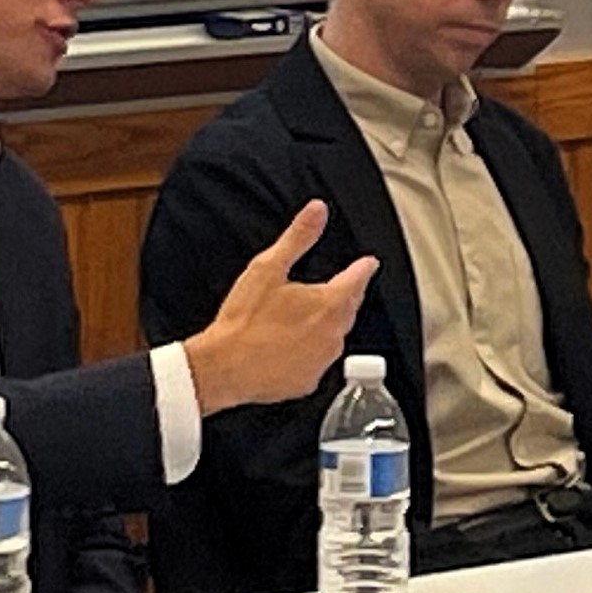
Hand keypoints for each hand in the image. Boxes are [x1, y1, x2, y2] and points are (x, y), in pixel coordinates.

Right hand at [181, 200, 377, 414]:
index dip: (363, 268)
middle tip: (330, 289)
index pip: (358, 279)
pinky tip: (289, 345)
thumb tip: (318, 211)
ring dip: (326, 324)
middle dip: (344, 296)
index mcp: (329, 303)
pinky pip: (317, 360)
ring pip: (334, 336)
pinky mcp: (308, 381)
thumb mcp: (269, 267)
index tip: (368, 263)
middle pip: (348, 308)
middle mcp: (333, 335)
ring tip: (302, 317)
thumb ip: (298, 237)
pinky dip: (310, 350)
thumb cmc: (243, 321)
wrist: (223, 367)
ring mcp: (322, 361)